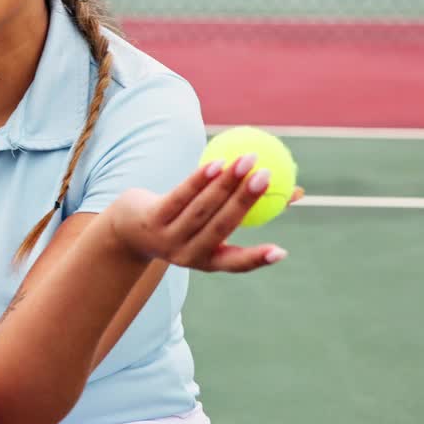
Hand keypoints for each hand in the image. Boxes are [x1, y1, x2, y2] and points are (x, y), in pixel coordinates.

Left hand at [108, 154, 299, 271]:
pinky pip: (179, 195)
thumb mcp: (211, 220)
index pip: (235, 263)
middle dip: (246, 201)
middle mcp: (187, 253)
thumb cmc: (182, 222)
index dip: (257, 259)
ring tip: (248, 160)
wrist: (127, 230)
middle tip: (268, 176)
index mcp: (206, 260)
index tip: (281, 251)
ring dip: (226, 183)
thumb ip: (246, 209)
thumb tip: (296, 193)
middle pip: (221, 226)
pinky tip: (217, 162)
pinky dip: (199, 179)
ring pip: (201, 208)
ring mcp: (167, 236)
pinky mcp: (151, 217)